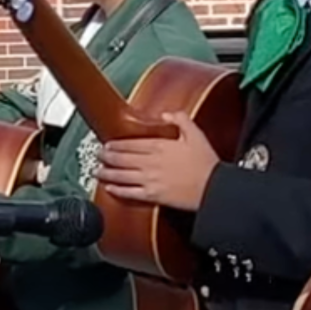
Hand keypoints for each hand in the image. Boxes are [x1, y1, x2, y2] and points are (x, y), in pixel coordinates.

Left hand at [97, 111, 220, 211]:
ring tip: (97, 170)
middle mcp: (151, 162)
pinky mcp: (153, 195)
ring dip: (107, 172)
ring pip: (121, 175)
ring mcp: (150, 179)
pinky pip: (129, 193)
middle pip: (122, 158)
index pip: (130, 143)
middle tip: (98, 155)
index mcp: (160, 146)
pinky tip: (109, 188)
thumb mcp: (196, 134)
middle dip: (106, 156)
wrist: (213, 188)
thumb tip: (166, 114)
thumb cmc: (206, 163)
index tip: (107, 144)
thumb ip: (180, 119)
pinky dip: (117, 190)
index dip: (116, 144)